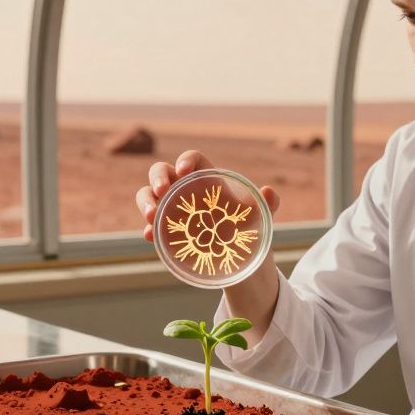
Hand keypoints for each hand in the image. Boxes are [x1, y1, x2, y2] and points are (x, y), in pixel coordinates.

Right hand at [135, 150, 280, 241]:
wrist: (239, 256)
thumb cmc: (246, 227)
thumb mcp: (259, 216)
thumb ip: (267, 203)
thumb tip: (269, 191)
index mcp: (207, 178)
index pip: (191, 159)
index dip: (185, 160)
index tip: (183, 171)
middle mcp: (185, 189)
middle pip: (161, 172)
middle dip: (158, 178)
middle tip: (162, 191)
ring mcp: (171, 209)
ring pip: (148, 195)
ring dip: (145, 201)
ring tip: (151, 216)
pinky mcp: (165, 230)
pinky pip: (150, 224)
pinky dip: (148, 228)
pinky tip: (150, 236)